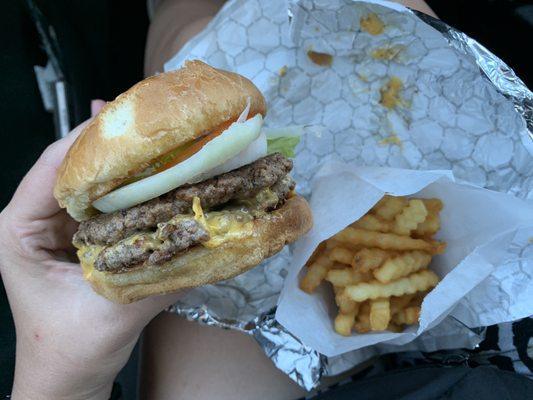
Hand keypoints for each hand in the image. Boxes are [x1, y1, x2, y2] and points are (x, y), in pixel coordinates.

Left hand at [0, 101, 181, 399]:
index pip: (52, 170)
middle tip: (154, 125)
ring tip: (160, 139)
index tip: (132, 125)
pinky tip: (158, 172)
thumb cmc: (69, 349)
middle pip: (72, 166)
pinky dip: (132, 187)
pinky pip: (106, 200)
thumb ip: (159, 277)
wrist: (68, 376)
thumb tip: (209, 239)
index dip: (91, 143)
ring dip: (125, 164)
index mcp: (19, 230)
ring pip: (91, 179)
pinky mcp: (81, 232)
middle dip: (113, 146)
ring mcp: (59, 223)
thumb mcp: (113, 313)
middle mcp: (36, 217)